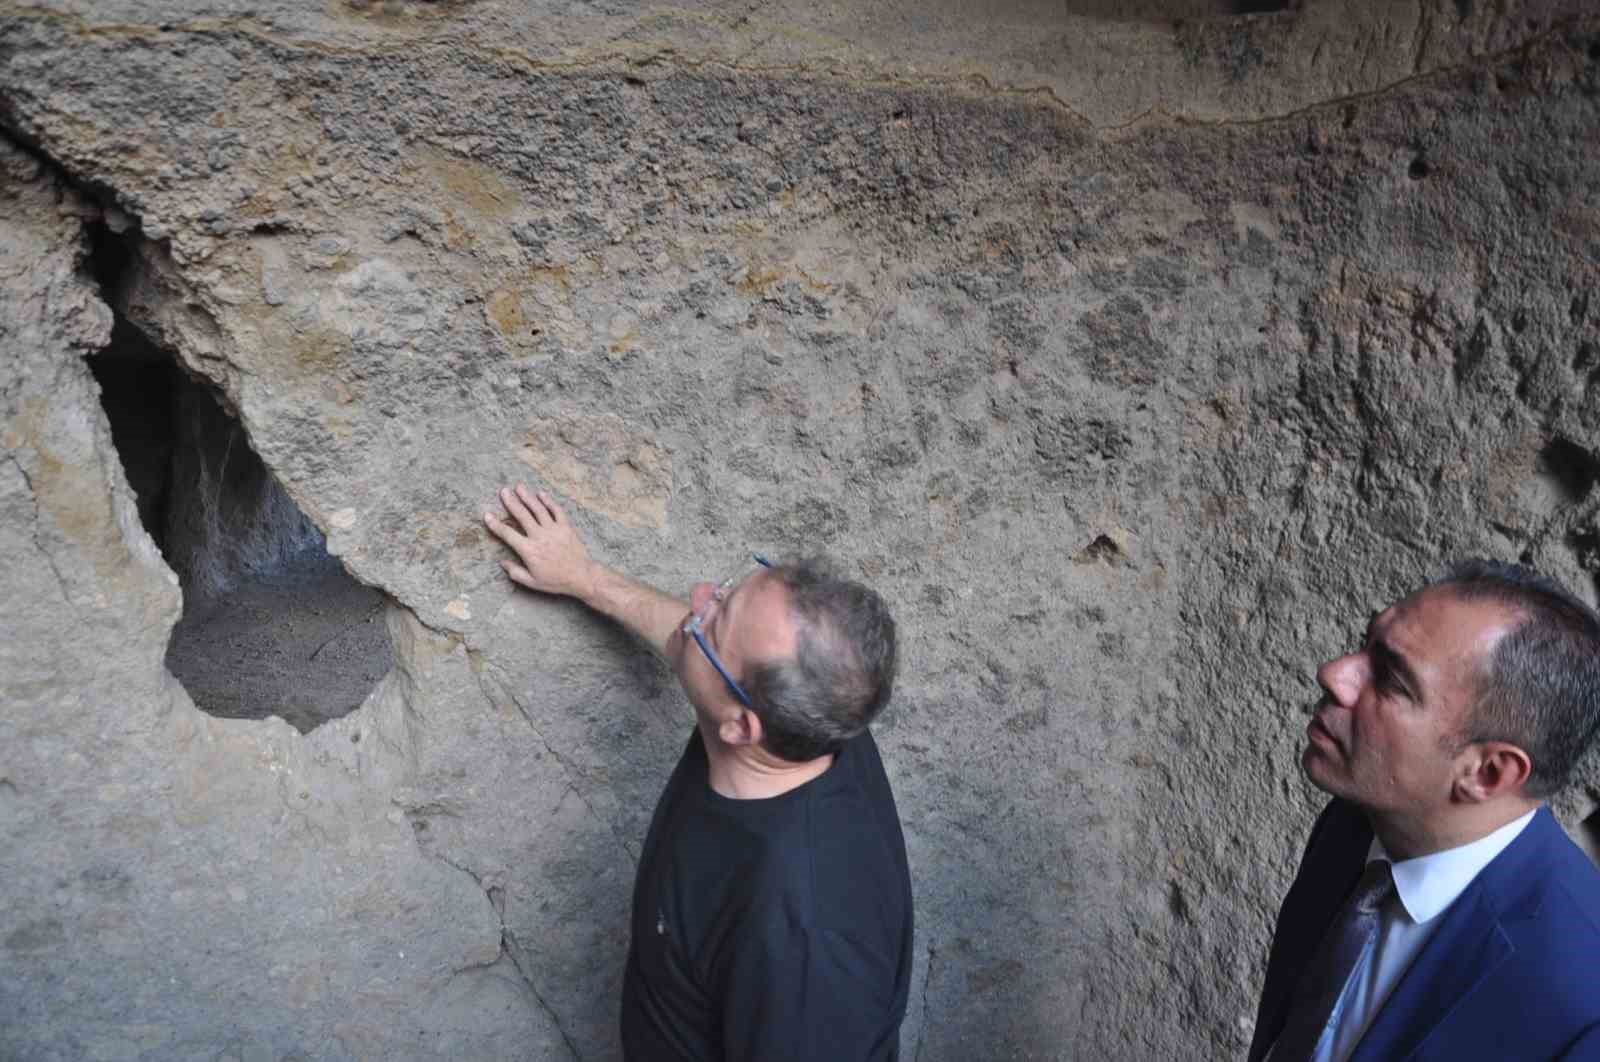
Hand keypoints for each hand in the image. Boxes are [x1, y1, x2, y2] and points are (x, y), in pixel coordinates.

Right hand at [484, 484, 596, 599]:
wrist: (581, 576)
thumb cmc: (556, 581)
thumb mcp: (532, 582)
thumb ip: (515, 572)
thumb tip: (502, 562)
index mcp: (529, 550)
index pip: (507, 534)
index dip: (495, 524)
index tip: (487, 515)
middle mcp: (539, 536)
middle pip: (522, 515)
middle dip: (511, 502)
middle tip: (503, 491)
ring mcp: (553, 530)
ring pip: (538, 509)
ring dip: (527, 497)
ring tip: (519, 487)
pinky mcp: (566, 527)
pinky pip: (556, 510)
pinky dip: (549, 501)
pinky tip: (541, 494)